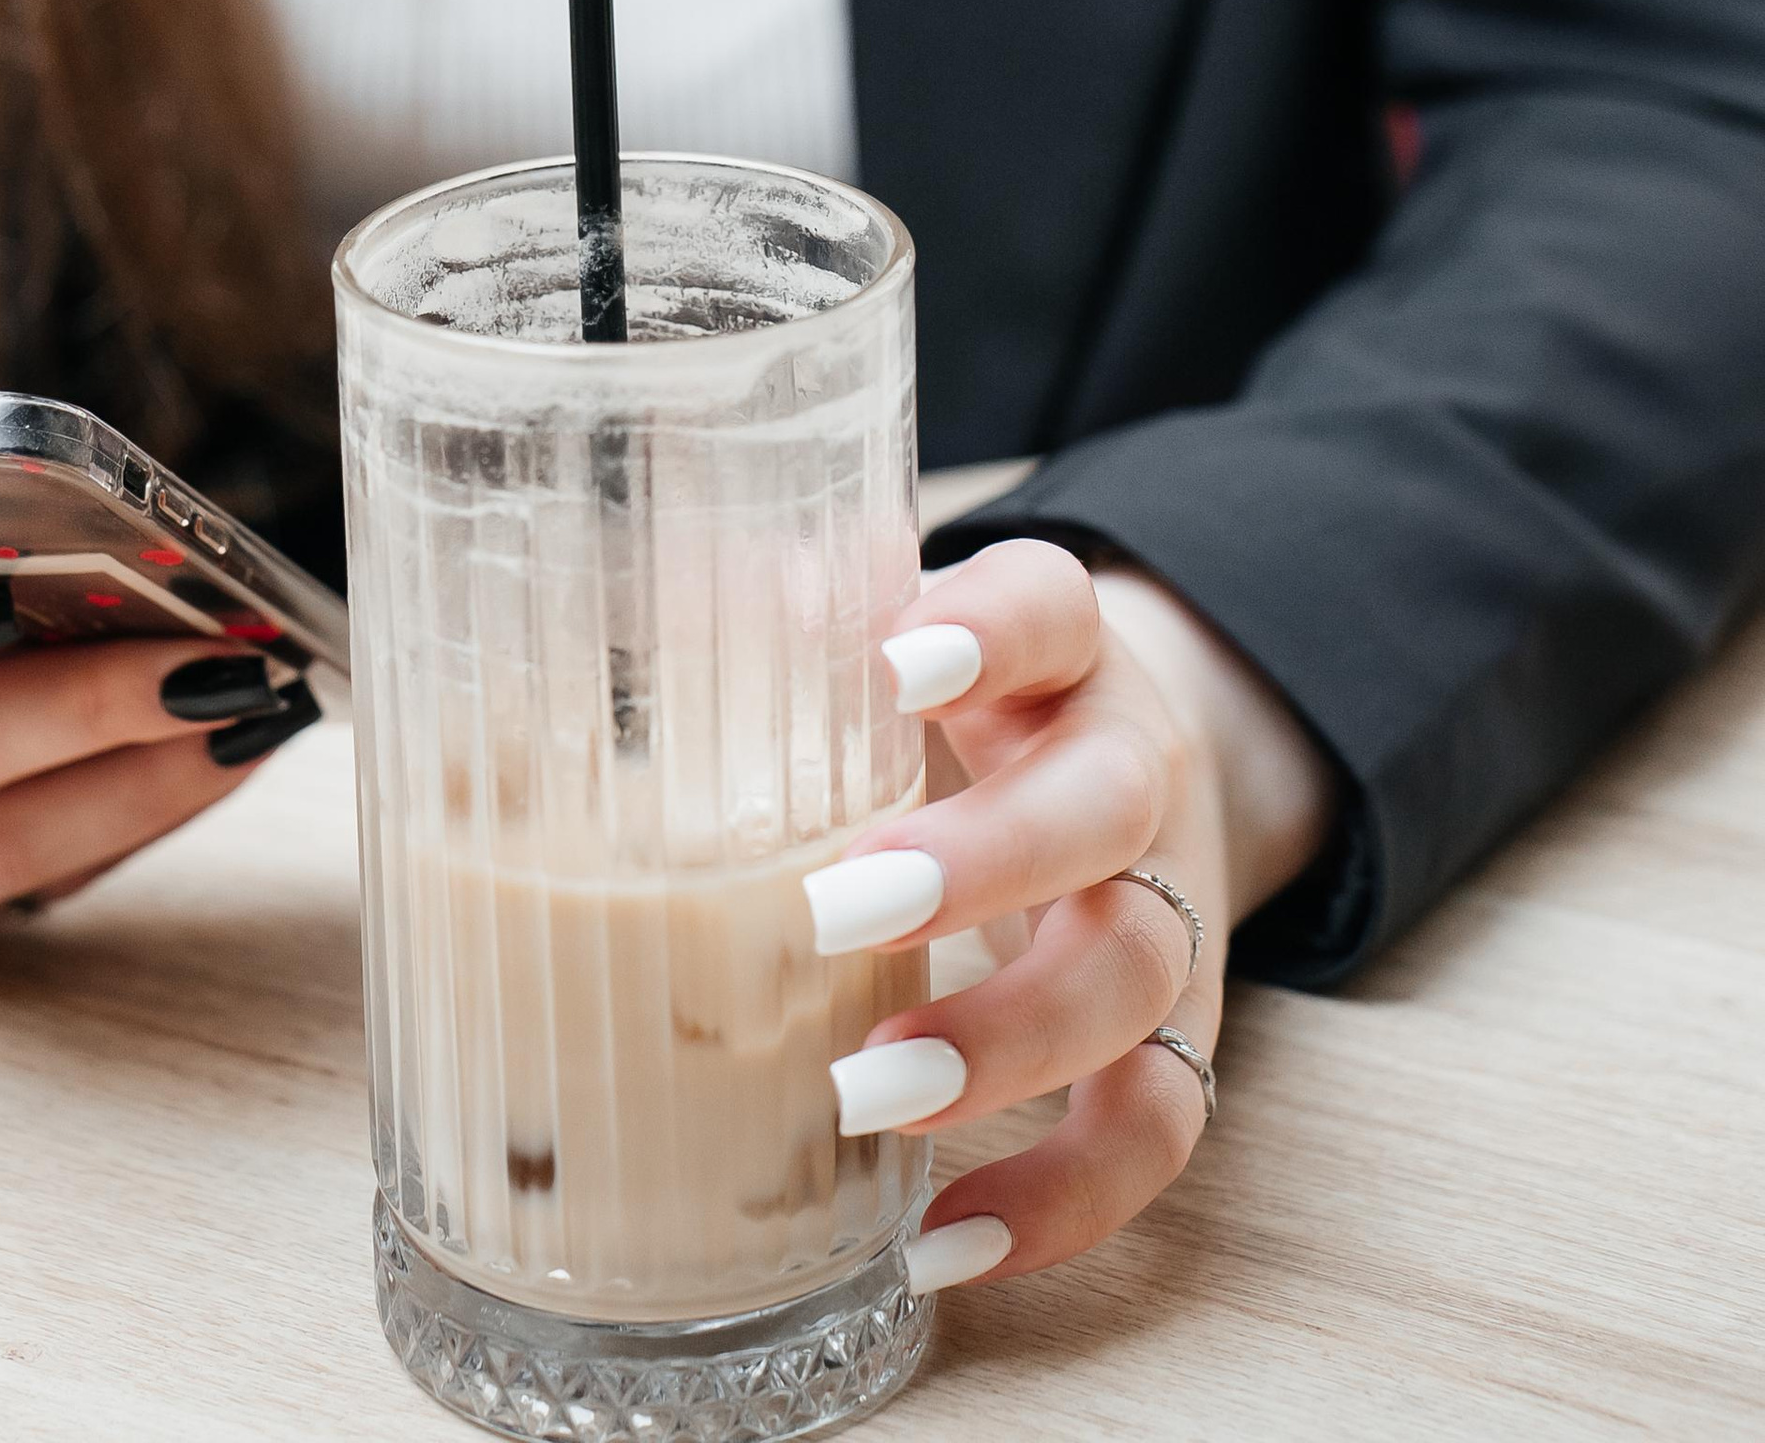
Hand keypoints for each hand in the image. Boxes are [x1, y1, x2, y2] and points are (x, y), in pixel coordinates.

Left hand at [806, 539, 1335, 1290]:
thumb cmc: (958, 709)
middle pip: (1104, 804)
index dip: (989, 627)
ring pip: (1137, 977)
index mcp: (1059, 651)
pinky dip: (1062, 1200)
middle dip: (982, 864)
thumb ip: (792, 613)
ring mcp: (1170, 909)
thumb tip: (664, 600)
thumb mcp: (894, 638)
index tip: (895, 660)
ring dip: (1008, 1045)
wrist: (1124, 770)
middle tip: (837, 909)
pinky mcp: (1177, 1039)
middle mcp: (1133, 769)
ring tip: (868, 1096)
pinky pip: (1156, 1130)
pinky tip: (940, 1243)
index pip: (1050, 604)